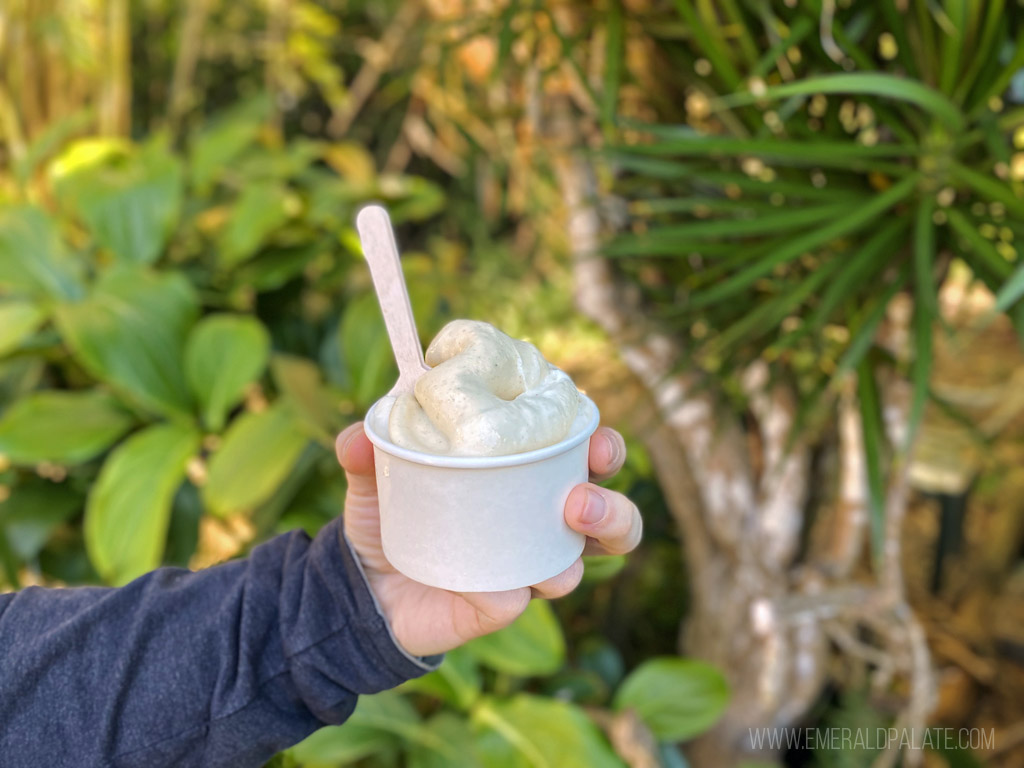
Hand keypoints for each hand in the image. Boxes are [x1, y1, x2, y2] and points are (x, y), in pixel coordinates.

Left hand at [336, 422, 641, 657]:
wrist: (360, 583)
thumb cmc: (388, 516)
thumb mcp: (374, 477)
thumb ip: (365, 448)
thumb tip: (359, 435)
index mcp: (525, 480)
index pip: (583, 459)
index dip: (604, 447)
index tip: (596, 437)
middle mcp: (539, 527)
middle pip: (609, 519)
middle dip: (612, 508)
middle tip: (580, 497)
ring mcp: (525, 570)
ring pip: (580, 565)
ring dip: (581, 551)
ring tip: (563, 530)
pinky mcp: (497, 606)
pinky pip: (515, 599)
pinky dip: (509, 589)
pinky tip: (493, 583)